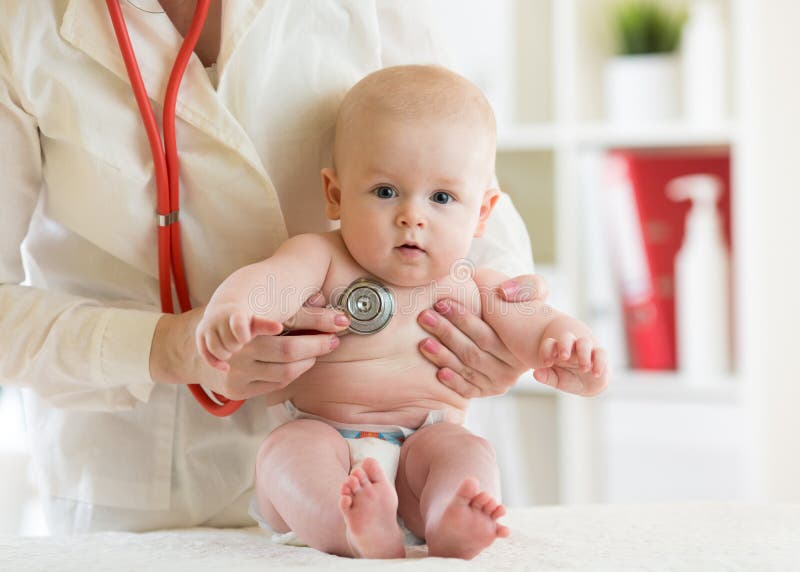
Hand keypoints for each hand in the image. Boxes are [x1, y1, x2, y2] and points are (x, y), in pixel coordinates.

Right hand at [150, 294, 349, 399]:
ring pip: (284, 373)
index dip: (312, 330)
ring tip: (320, 350)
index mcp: (243, 326)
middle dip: (316, 347)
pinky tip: (301, 363)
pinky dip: (293, 374)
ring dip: (307, 362)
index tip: (335, 330)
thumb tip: (332, 307)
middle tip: (334, 340)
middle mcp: (239, 351)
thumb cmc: (233, 322)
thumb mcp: (261, 309)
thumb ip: (298, 310)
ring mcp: (237, 374)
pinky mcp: (238, 391)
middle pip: (288, 352)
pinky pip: (274, 385)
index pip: (284, 331)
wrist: (189, 347)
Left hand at [417, 273, 547, 398]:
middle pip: (474, 351)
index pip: (486, 334)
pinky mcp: (486, 391)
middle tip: (425, 317)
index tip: (441, 303)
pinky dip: (453, 381)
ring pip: (468, 369)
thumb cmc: (510, 302)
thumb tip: (505, 292)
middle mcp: (513, 367)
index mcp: (522, 343)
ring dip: (443, 356)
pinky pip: (468, 389)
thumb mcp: (529, 289)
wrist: (508, 322)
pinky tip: (438, 373)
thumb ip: (526, 286)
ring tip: (423, 341)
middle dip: (447, 333)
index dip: (463, 318)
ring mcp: (499, 382)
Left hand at [533, 334, 608, 395]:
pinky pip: (601, 353)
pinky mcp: (599, 354)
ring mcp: (585, 349)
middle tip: (564, 357)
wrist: (590, 383)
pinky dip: (599, 362)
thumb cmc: (570, 378)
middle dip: (565, 345)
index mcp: (557, 350)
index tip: (547, 363)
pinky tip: (596, 373)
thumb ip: (547, 376)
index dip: (546, 351)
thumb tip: (535, 373)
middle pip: (567, 338)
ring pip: (584, 343)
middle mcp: (571, 346)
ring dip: (583, 353)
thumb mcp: (557, 380)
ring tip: (584, 368)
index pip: (549, 344)